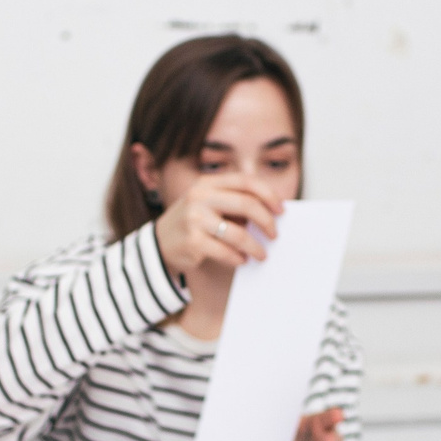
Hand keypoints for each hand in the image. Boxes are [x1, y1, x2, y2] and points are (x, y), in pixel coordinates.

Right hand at [151, 175, 279, 283]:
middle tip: (274, 235)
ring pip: (239, 233)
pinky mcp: (192, 242)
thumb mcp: (208, 204)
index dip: (268, 194)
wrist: (159, 245)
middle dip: (267, 221)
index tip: (281, 210)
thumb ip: (233, 202)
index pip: (246, 181)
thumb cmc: (192, 224)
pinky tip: (242, 260)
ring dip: (255, 246)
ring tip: (262, 254)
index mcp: (207, 183)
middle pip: (246, 204)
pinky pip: (226, 251)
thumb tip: (271, 211)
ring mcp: (194, 219)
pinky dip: (238, 258)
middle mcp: (199, 197)